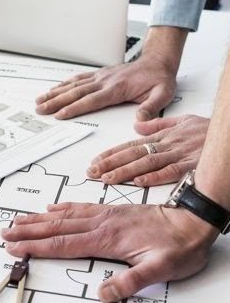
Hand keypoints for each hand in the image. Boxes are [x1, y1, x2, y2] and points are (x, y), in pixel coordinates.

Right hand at [1, 203, 217, 300]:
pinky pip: (80, 208)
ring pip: (64, 216)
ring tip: (18, 220)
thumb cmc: (181, 247)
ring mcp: (106, 216)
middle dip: (28, 232)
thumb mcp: (161, 270)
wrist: (196, 222)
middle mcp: (102, 224)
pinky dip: (61, 208)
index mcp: (107, 239)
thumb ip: (131, 282)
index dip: (36, 247)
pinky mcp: (113, 212)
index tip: (15, 248)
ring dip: (38, 219)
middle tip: (4, 233)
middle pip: (56, 228)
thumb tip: (104, 294)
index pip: (63, 244)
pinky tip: (52, 208)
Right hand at [35, 52, 177, 120]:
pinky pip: (78, 79)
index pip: (91, 100)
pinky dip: (64, 84)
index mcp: (117, 88)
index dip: (74, 107)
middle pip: (76, 92)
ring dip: (55, 93)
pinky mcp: (99, 75)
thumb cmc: (159, 79)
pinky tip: (53, 89)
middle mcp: (105, 81)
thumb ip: (151, 108)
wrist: (158, 62)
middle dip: (56, 101)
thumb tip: (140, 121)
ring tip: (40, 100)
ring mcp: (100, 77)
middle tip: (40, 109)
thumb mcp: (162, 94)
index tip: (60, 114)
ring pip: (73, 85)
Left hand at [86, 114, 208, 185]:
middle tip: (92, 172)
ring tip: (108, 178)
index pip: (131, 145)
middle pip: (134, 154)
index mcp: (163, 137)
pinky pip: (171, 171)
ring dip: (126, 172)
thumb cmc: (210, 130)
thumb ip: (159, 124)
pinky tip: (139, 181)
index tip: (95, 162)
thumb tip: (136, 126)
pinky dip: (155, 176)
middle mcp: (168, 145)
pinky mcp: (192, 164)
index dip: (112, 154)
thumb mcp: (183, 121)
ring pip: (147, 163)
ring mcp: (179, 155)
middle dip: (111, 164)